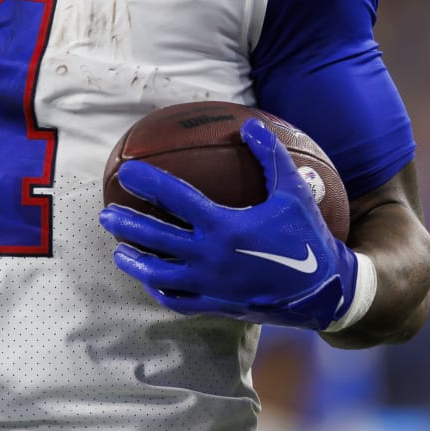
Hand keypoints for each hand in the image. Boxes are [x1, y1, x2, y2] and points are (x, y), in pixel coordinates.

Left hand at [98, 118, 359, 330]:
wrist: (323, 291)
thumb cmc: (307, 237)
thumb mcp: (293, 192)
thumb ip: (270, 157)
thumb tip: (250, 125)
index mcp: (224, 226)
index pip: (174, 199)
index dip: (146, 183)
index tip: (125, 172)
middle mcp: (210, 257)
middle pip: (155, 238)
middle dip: (126, 224)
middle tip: (106, 214)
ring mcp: (209, 285)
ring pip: (158, 274)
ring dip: (135, 261)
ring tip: (119, 250)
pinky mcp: (214, 305)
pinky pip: (176, 300)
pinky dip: (158, 289)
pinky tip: (150, 279)